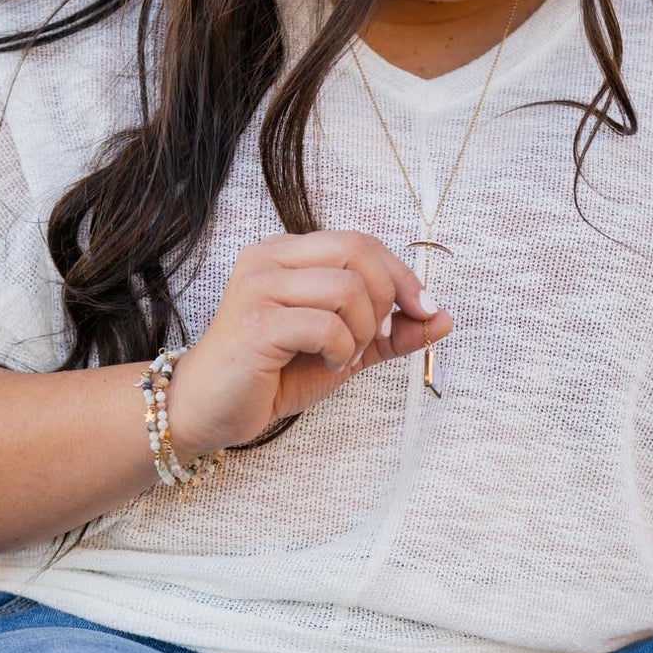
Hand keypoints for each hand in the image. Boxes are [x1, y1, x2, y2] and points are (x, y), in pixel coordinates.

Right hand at [162, 230, 451, 458]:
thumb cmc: (271, 376)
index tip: (424, 310)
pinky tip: (325, 364)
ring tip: (340, 355)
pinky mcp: (255, 321)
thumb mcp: (344, 350)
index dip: (402, 274)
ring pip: (348, 287)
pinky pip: (327, 324)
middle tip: (368, 339)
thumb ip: (389, 333)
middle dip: (384, 300)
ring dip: (360, 331)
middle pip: (359, 253)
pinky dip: (341, 349)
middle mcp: (269, 258)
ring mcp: (258, 285)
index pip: (362, 242)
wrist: (208, 410)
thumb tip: (444, 318)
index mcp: (288, 253)